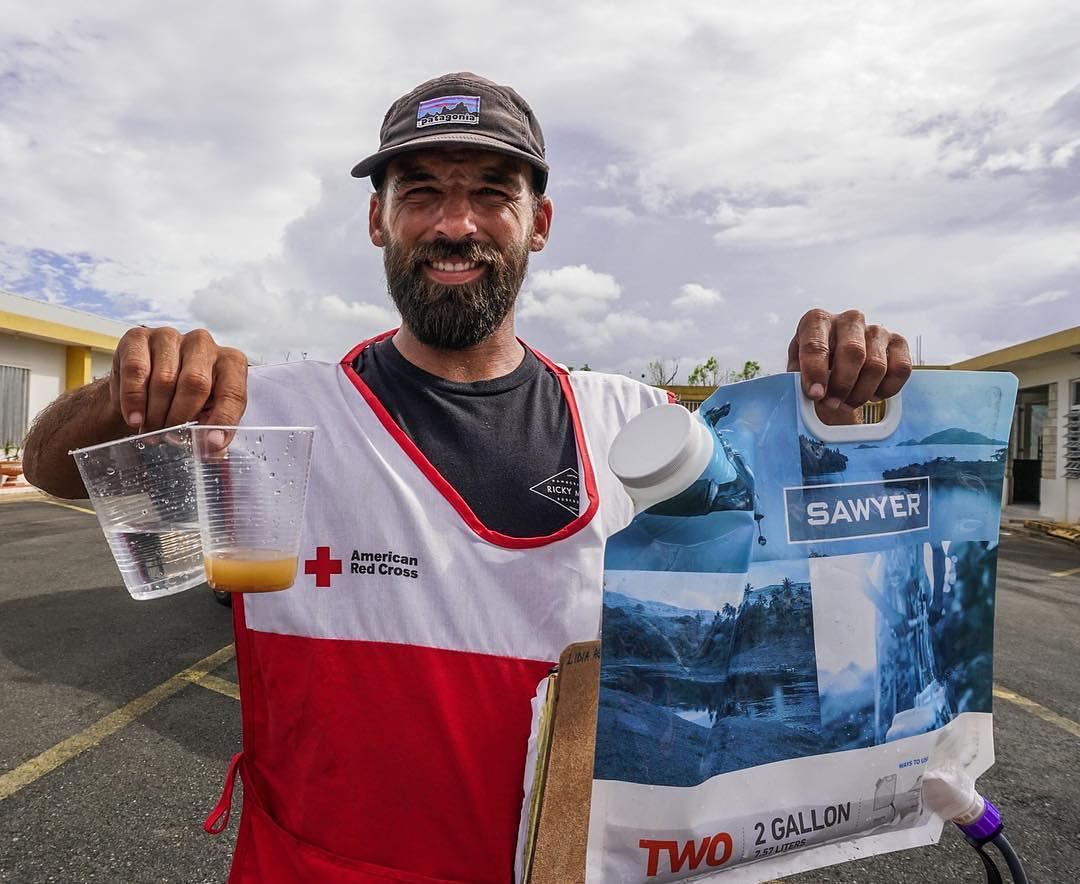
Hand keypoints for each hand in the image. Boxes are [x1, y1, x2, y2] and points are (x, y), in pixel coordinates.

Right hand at [109, 327, 248, 433]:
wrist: (141, 392)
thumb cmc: (181, 403)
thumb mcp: (204, 417)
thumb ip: (212, 430)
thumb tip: (211, 447)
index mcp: (230, 362)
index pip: (232, 392)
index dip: (223, 421)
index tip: (211, 444)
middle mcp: (203, 344)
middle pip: (196, 383)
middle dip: (181, 417)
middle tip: (170, 438)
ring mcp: (170, 337)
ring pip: (164, 379)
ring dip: (156, 414)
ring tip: (151, 432)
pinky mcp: (138, 338)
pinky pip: (135, 370)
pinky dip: (133, 400)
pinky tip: (134, 418)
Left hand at [787, 309, 911, 415]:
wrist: (836, 366)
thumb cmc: (815, 366)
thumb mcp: (798, 370)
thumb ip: (799, 379)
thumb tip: (811, 392)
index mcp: (817, 321)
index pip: (816, 344)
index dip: (815, 372)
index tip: (815, 395)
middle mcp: (849, 319)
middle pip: (853, 352)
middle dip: (842, 385)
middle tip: (833, 404)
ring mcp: (876, 329)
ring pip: (876, 365)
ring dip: (861, 393)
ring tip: (847, 403)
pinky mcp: (898, 342)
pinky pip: (901, 369)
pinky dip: (886, 390)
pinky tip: (871, 395)